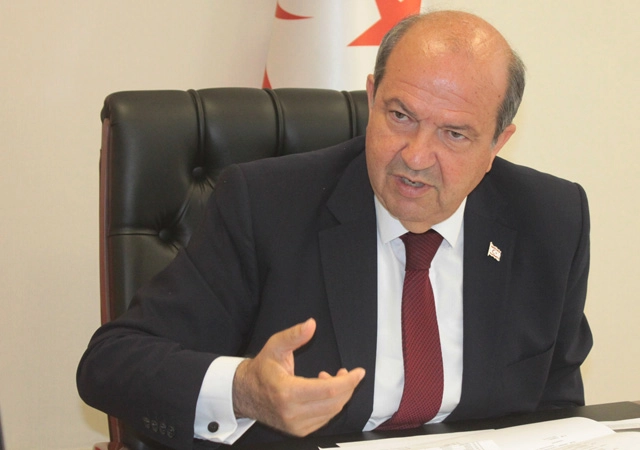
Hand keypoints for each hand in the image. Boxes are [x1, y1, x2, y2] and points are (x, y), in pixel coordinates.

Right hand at [232, 318, 365, 436]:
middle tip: (345, 372)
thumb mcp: (275, 346)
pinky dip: (330, 404)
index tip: (359, 372)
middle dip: (347, 386)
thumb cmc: (262, 369)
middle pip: (334, 402)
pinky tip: (323, 391)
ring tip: (331, 378)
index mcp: (286, 392)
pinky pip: (324, 419)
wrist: (245, 393)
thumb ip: (294, 335)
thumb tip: (311, 324)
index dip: (348, 381)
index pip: (328, 390)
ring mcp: (295, 425)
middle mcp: (291, 413)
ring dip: (339, 395)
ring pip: (331, 412)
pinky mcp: (298, 431)